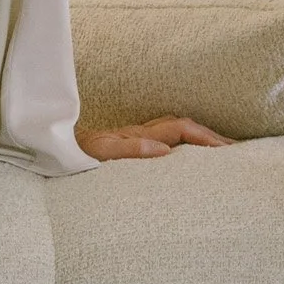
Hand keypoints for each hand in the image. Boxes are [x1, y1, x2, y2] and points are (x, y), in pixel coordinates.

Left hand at [75, 117, 230, 159]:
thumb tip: (165, 151)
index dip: (206, 137)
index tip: (228, 150)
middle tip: (235, 150)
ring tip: (218, 152)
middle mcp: (136, 134)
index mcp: (135, 135)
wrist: (48, 153)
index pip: (181, 129)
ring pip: (172, 131)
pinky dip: (182, 145)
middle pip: (182, 126)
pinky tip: (184, 157)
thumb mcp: (99, 155)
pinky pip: (161, 141)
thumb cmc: (72, 158)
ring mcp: (130, 139)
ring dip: (197, 138)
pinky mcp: (123, 148)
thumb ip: (130, 150)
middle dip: (209, 136)